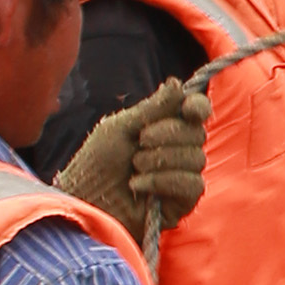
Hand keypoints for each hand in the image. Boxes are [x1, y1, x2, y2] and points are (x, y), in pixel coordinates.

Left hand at [57, 76, 210, 229]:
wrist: (85, 201)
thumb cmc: (95, 164)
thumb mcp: (120, 128)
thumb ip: (151, 108)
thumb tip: (176, 82)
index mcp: (164, 129)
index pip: (195, 113)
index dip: (198, 107)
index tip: (190, 109)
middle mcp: (177, 151)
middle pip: (198, 133)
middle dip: (168, 135)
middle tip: (139, 142)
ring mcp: (181, 177)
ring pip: (197, 158)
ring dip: (160, 160)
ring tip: (134, 168)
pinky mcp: (182, 202)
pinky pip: (192, 184)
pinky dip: (164, 181)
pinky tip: (139, 186)